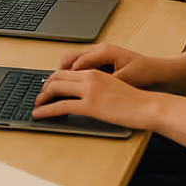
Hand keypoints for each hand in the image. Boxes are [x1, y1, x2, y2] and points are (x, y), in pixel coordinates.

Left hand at [30, 67, 160, 129]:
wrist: (149, 106)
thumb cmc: (136, 101)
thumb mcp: (114, 87)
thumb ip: (98, 87)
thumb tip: (86, 96)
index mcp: (95, 72)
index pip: (67, 71)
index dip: (53, 79)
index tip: (47, 87)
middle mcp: (90, 77)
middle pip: (57, 77)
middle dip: (45, 87)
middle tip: (39, 96)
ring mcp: (89, 90)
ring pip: (55, 88)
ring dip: (42, 97)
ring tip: (36, 106)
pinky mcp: (90, 105)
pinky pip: (61, 106)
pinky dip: (46, 110)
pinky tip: (40, 114)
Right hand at [55, 43, 172, 87]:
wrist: (160, 70)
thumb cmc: (146, 72)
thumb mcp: (125, 79)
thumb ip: (105, 82)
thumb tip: (87, 89)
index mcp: (105, 51)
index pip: (77, 63)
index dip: (65, 77)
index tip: (55, 89)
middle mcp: (101, 49)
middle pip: (71, 58)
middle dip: (58, 73)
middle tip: (48, 88)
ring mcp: (101, 53)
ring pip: (74, 60)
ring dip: (64, 73)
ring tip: (55, 87)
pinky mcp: (103, 59)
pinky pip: (82, 64)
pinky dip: (73, 73)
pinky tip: (71, 85)